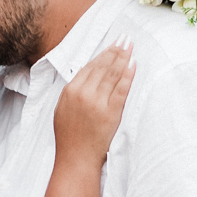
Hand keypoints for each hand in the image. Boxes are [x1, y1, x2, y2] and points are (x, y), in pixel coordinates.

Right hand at [53, 42, 134, 166]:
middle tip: (125, 38)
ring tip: (130, 46)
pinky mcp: (111, 112)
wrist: (75, 158)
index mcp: (70, 91)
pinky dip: (128, 75)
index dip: (103, 53)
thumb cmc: (69, 136)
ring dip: (123, 58)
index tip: (112, 44)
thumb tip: (86, 75)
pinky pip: (122, 89)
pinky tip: (133, 64)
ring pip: (112, 74)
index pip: (90, 66)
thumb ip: (74, 91)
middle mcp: (84, 93)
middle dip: (115, 50)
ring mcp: (98, 103)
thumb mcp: (63, 109)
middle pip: (102, 66)